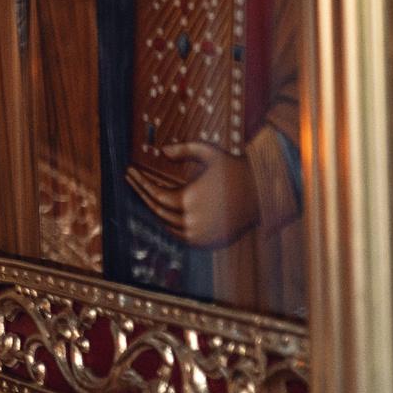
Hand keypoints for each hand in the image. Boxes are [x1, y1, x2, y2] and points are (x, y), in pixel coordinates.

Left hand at [126, 141, 258, 247]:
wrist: (262, 196)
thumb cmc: (235, 171)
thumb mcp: (211, 153)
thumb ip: (185, 149)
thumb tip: (161, 150)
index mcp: (191, 200)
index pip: (155, 195)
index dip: (140, 183)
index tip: (129, 171)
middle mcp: (192, 221)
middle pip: (157, 210)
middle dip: (141, 193)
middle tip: (131, 179)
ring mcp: (199, 235)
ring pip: (166, 225)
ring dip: (153, 209)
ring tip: (144, 191)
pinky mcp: (207, 243)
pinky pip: (179, 235)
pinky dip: (168, 223)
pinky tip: (161, 209)